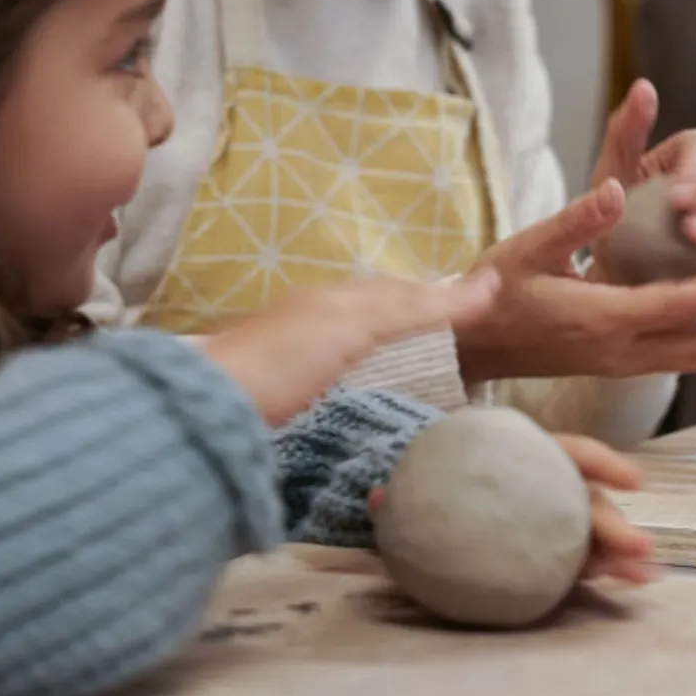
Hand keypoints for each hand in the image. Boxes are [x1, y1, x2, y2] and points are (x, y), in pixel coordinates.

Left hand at [200, 271, 499, 425]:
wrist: (209, 409)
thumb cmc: (284, 359)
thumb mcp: (356, 325)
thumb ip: (414, 308)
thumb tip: (487, 286)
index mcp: (331, 299)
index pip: (396, 291)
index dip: (437, 296)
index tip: (476, 307)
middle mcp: (311, 318)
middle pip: (373, 310)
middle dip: (412, 315)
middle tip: (453, 334)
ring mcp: (291, 354)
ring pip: (351, 339)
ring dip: (385, 343)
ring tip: (418, 361)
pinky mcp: (278, 393)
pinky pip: (334, 371)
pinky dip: (361, 371)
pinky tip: (363, 388)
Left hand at [368, 431, 656, 584]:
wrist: (425, 504)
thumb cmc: (432, 485)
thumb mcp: (415, 486)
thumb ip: (402, 493)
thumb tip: (379, 498)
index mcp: (517, 459)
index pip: (565, 452)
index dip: (600, 462)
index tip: (632, 482)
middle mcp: (541, 487)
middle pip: (584, 501)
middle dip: (616, 524)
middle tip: (639, 549)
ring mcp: (548, 522)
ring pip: (591, 533)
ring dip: (621, 554)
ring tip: (645, 575)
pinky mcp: (546, 554)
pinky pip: (578, 561)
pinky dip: (603, 572)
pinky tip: (628, 585)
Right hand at [453, 183, 695, 384]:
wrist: (466, 346)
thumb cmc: (490, 294)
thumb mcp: (522, 251)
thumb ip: (572, 223)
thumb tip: (618, 190)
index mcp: (597, 320)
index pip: (673, 307)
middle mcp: (618, 352)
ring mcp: (623, 363)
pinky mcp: (624, 363)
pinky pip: (687, 357)